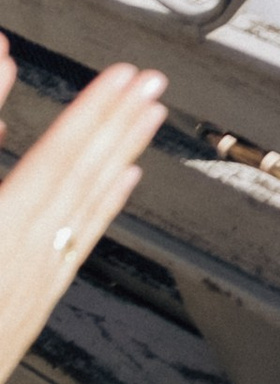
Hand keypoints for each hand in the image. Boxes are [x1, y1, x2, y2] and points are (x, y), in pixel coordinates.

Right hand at [0, 39, 164, 382]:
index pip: (55, 158)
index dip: (93, 111)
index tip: (124, 74)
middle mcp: (21, 260)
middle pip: (80, 179)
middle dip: (118, 124)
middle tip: (153, 80)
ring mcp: (28, 288)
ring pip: (85, 211)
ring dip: (120, 157)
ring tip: (150, 119)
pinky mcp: (26, 309)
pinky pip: (75, 250)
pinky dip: (101, 212)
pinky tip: (121, 186)